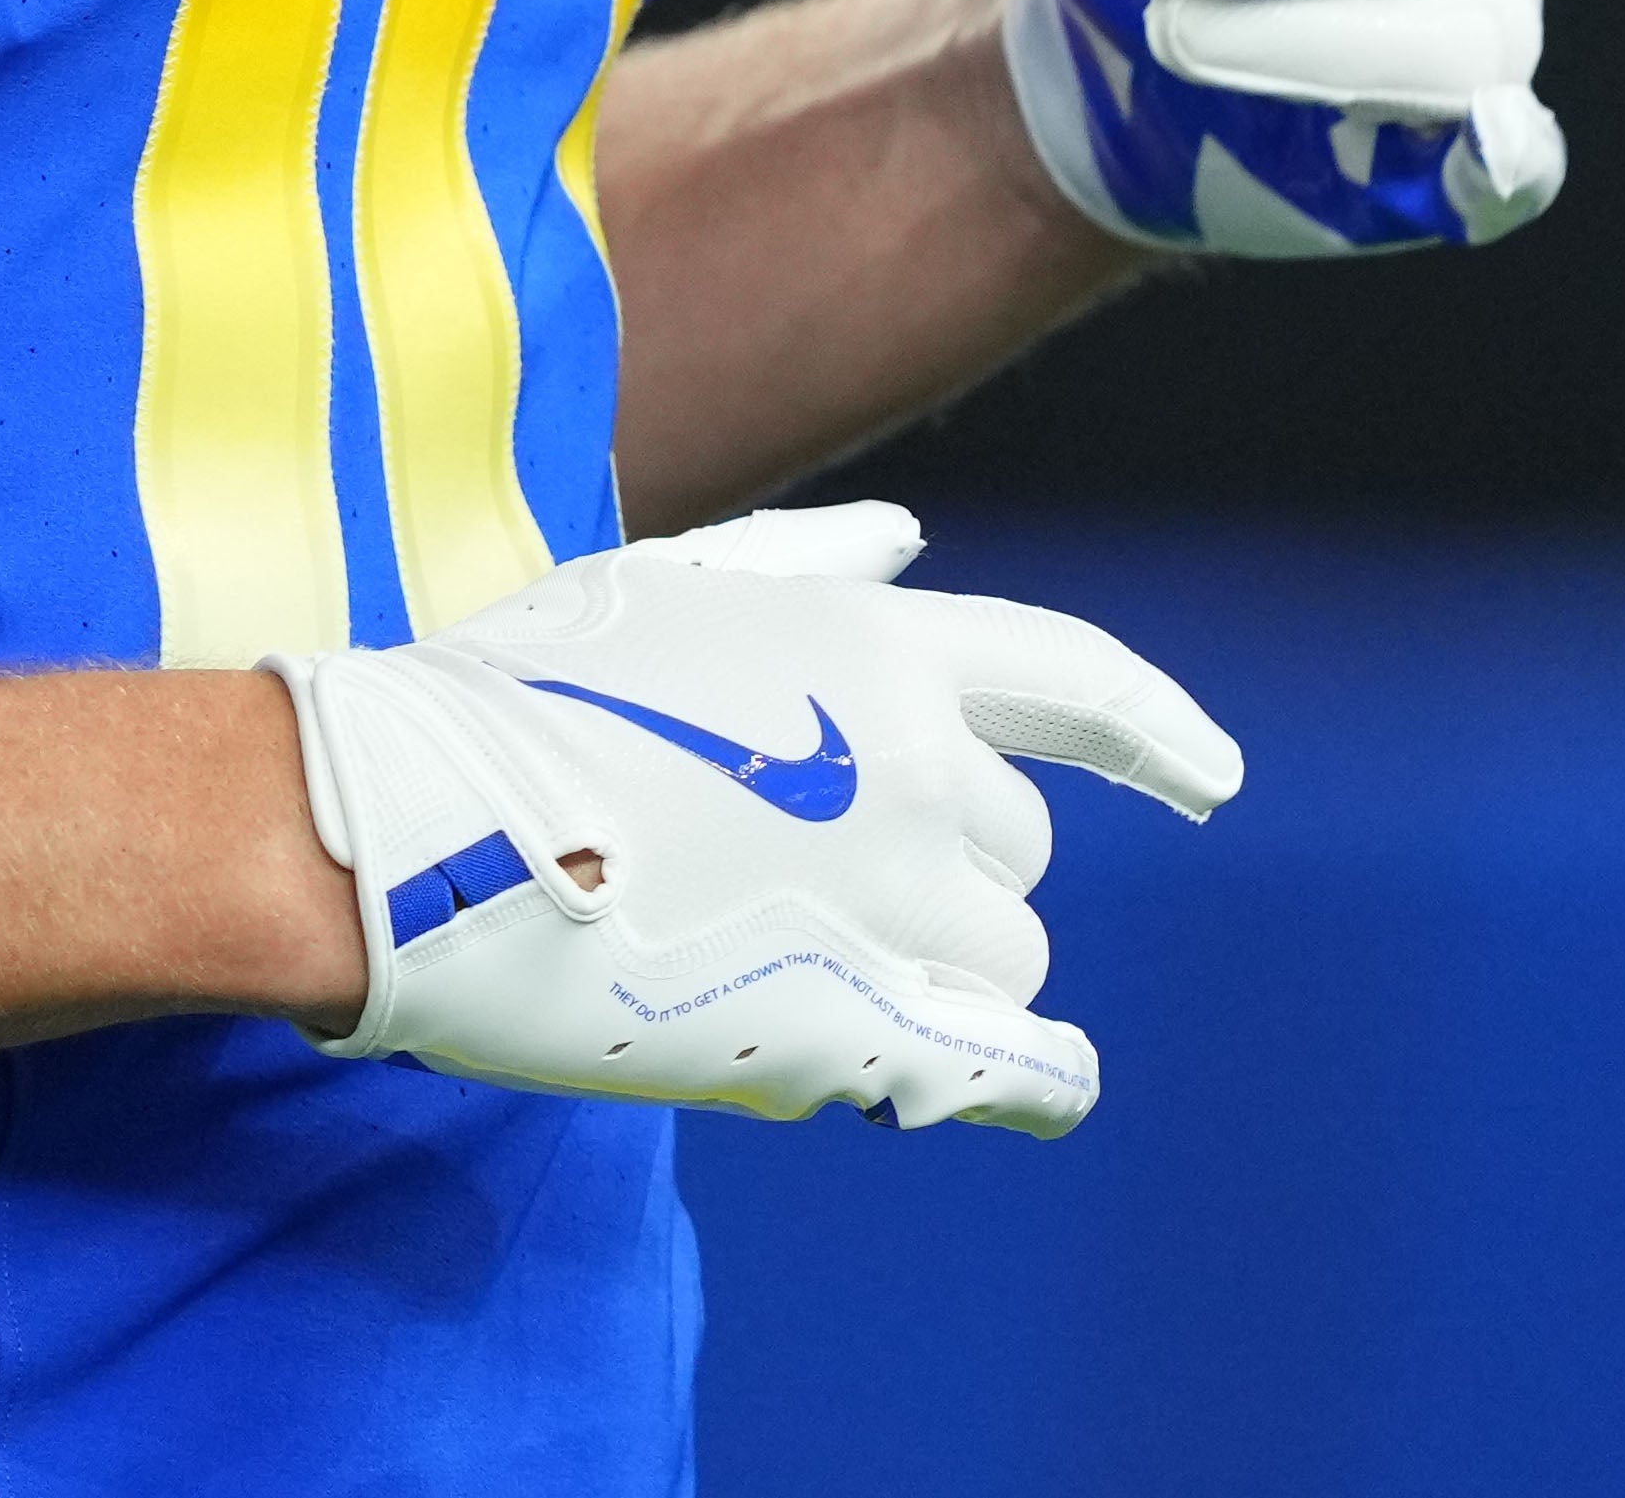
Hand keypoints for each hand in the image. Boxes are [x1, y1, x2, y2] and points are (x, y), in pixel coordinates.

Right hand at [271, 503, 1234, 1136]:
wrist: (412, 826)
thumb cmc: (519, 691)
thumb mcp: (668, 581)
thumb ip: (808, 561)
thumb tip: (908, 537)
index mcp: (878, 647)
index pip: (1077, 678)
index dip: (1156, 732)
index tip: (1212, 779)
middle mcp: (915, 766)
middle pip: (1020, 847)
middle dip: (949, 868)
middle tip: (815, 879)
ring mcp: (889, 904)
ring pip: (1003, 956)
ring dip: (939, 968)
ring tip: (798, 953)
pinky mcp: (851, 1026)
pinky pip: (1008, 1066)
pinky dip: (1038, 1080)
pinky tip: (1048, 1088)